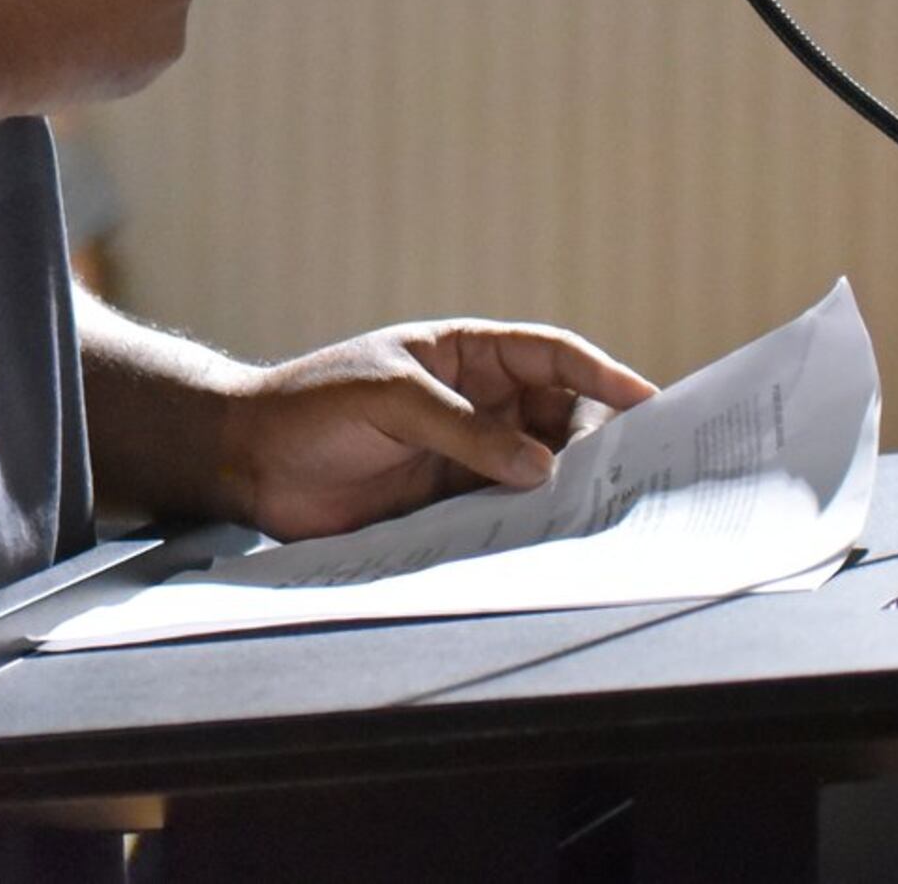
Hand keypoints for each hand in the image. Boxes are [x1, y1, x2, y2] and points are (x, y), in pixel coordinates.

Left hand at [214, 319, 655, 541]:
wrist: (250, 461)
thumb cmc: (311, 406)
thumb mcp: (390, 399)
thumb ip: (464, 433)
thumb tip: (542, 468)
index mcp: (464, 356)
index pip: (549, 355)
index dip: (601, 373)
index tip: (648, 401)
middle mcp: (475, 403)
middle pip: (559, 416)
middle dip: (600, 438)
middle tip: (642, 472)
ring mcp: (465, 455)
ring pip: (541, 468)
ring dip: (573, 486)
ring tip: (617, 513)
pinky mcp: (449, 504)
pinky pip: (507, 511)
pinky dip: (536, 524)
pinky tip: (562, 542)